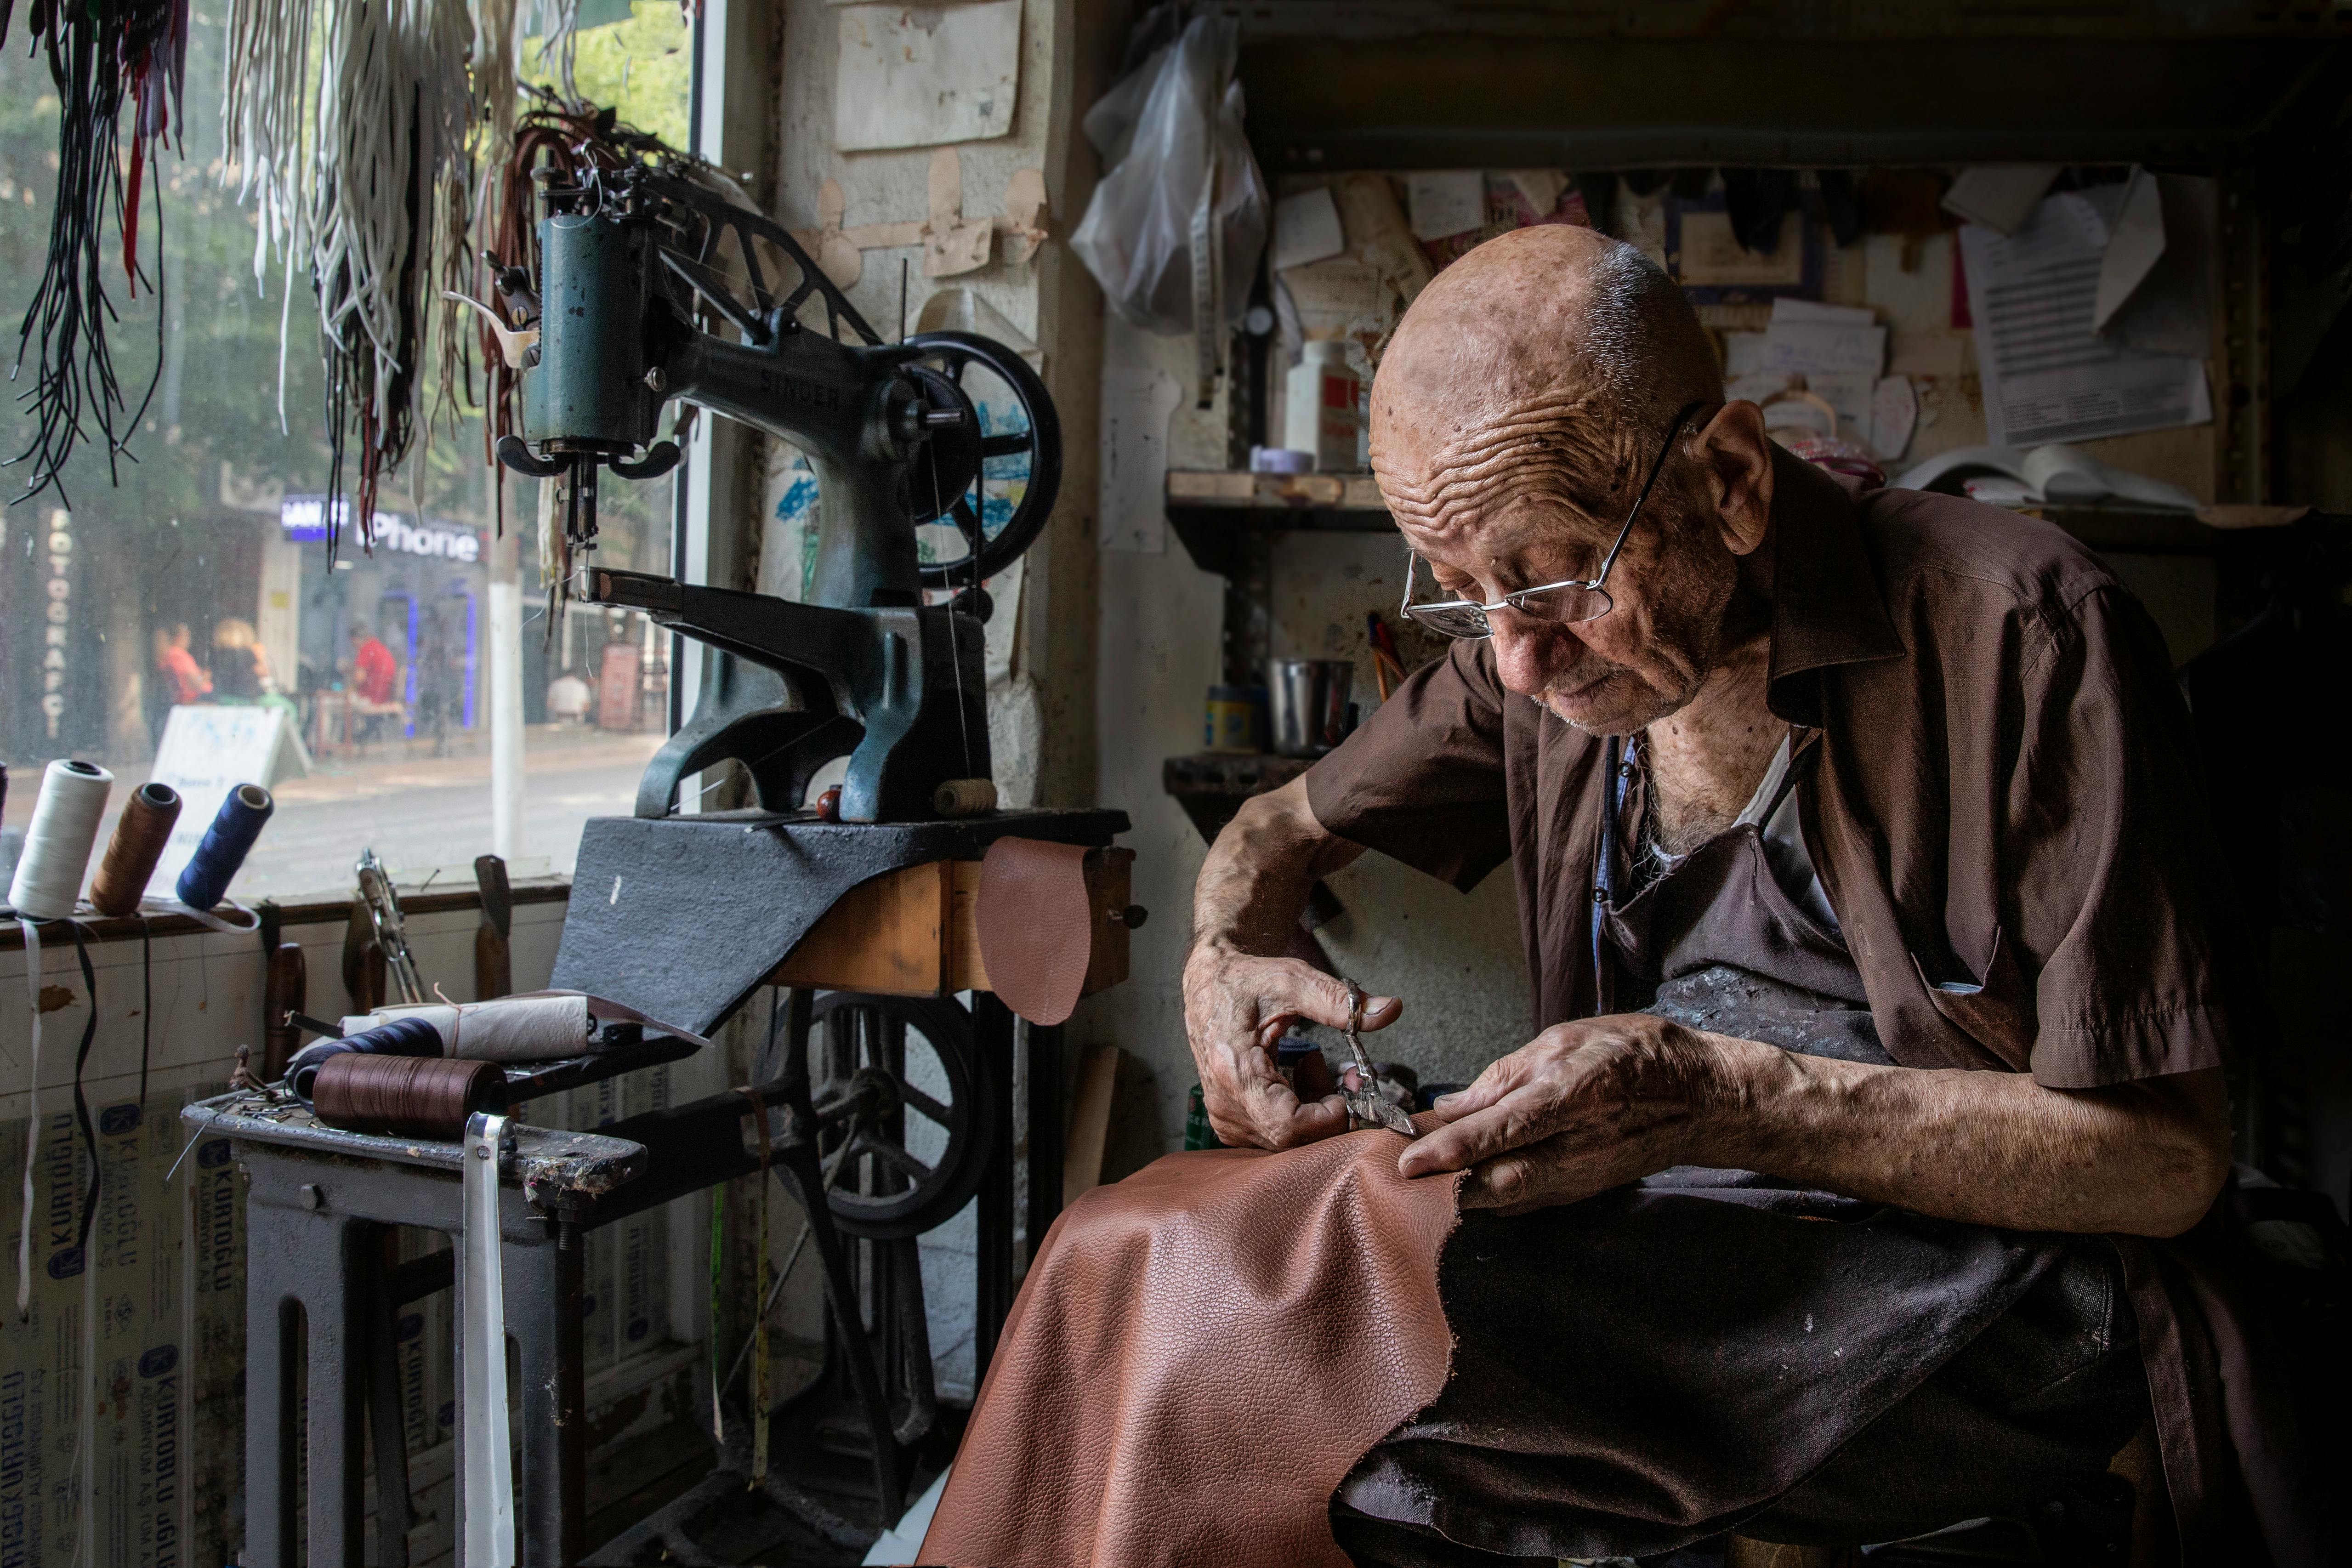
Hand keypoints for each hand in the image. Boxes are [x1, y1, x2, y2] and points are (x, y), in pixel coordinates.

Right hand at [1182, 938, 1401, 1149]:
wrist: (1207, 983)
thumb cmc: (1244, 980)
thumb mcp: (1293, 981)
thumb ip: (1341, 1001)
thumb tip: (1389, 1010)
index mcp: (1235, 1069)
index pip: (1287, 1126)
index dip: (1328, 1118)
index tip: (1348, 1092)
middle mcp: (1225, 1100)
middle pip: (1290, 1139)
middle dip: (1329, 1113)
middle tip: (1350, 1079)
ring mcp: (1225, 1113)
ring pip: (1285, 1139)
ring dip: (1315, 1109)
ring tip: (1318, 1066)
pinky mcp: (1230, 1117)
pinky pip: (1274, 1132)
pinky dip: (1299, 1109)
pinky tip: (1298, 1074)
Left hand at [1398, 1013, 1730, 1211]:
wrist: (1701, 1098)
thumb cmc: (1633, 1056)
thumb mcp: (1565, 1042)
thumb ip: (1505, 1076)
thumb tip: (1453, 1105)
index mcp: (1570, 1098)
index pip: (1500, 1131)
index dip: (1452, 1150)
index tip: (1408, 1161)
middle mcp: (1575, 1148)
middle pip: (1498, 1182)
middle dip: (1442, 1187)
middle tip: (1391, 1181)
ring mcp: (1578, 1178)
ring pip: (1507, 1198)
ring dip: (1458, 1195)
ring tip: (1411, 1184)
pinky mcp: (1579, 1193)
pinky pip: (1524, 1200)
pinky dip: (1487, 1197)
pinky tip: (1455, 1187)